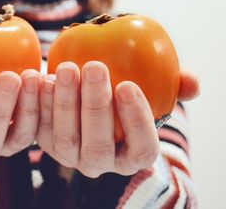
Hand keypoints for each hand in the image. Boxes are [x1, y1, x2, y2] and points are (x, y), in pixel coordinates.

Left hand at [37, 61, 199, 177]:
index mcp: (133, 155)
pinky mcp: (46, 144)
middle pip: (99, 144)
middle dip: (96, 105)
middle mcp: (101, 163)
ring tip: (67, 68)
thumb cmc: (124, 93)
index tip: (128, 85)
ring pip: (66, 137)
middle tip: (94, 67)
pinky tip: (43, 78)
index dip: (136, 119)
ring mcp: (71, 157)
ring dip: (65, 102)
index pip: (141, 147)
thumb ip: (173, 86)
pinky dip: (40, 103)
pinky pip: (41, 128)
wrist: (87, 97)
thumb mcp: (153, 89)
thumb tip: (191, 83)